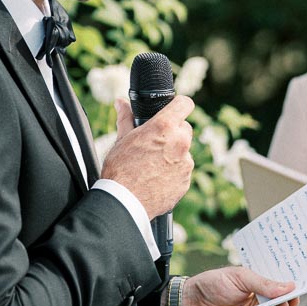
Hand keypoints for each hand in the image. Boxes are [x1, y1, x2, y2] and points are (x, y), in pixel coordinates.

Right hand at [101, 96, 194, 218]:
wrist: (124, 202)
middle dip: (173, 132)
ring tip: (152, 164)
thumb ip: (126, 118)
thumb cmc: (120, 169)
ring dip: (173, 154)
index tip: (174, 109)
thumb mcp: (122, 139)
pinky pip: (182, 171)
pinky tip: (156, 178)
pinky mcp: (186, 181)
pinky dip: (173, 172)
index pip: (184, 104)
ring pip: (184, 151)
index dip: (179, 105)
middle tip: (155, 142)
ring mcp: (186, 163)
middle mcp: (180, 143)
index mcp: (164, 127)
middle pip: (184, 128)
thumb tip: (121, 103)